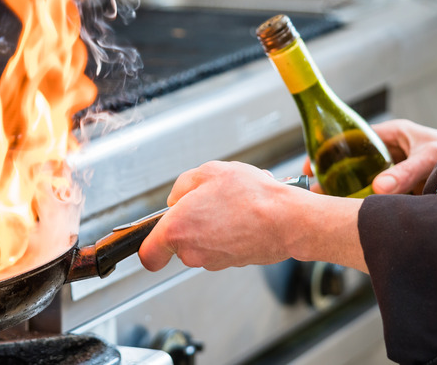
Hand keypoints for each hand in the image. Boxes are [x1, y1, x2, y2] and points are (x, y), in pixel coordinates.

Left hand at [138, 161, 365, 272]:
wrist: (288, 220)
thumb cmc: (251, 196)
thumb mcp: (209, 171)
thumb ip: (183, 185)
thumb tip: (177, 198)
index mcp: (177, 229)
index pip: (148, 255)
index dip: (148, 246)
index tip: (154, 237)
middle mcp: (192, 251)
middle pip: (178, 242)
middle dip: (189, 222)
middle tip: (208, 202)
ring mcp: (213, 261)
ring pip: (201, 243)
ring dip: (211, 226)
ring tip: (231, 206)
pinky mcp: (232, 264)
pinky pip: (221, 247)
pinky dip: (228, 233)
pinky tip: (243, 216)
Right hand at [303, 119, 436, 194]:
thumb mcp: (429, 159)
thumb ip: (405, 174)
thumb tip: (379, 188)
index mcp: (393, 134)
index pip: (351, 138)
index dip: (328, 150)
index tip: (312, 164)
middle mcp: (390, 151)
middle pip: (352, 161)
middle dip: (331, 173)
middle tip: (313, 185)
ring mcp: (393, 171)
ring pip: (361, 178)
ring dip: (344, 189)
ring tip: (324, 200)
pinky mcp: (400, 189)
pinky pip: (375, 194)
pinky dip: (361, 201)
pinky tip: (348, 210)